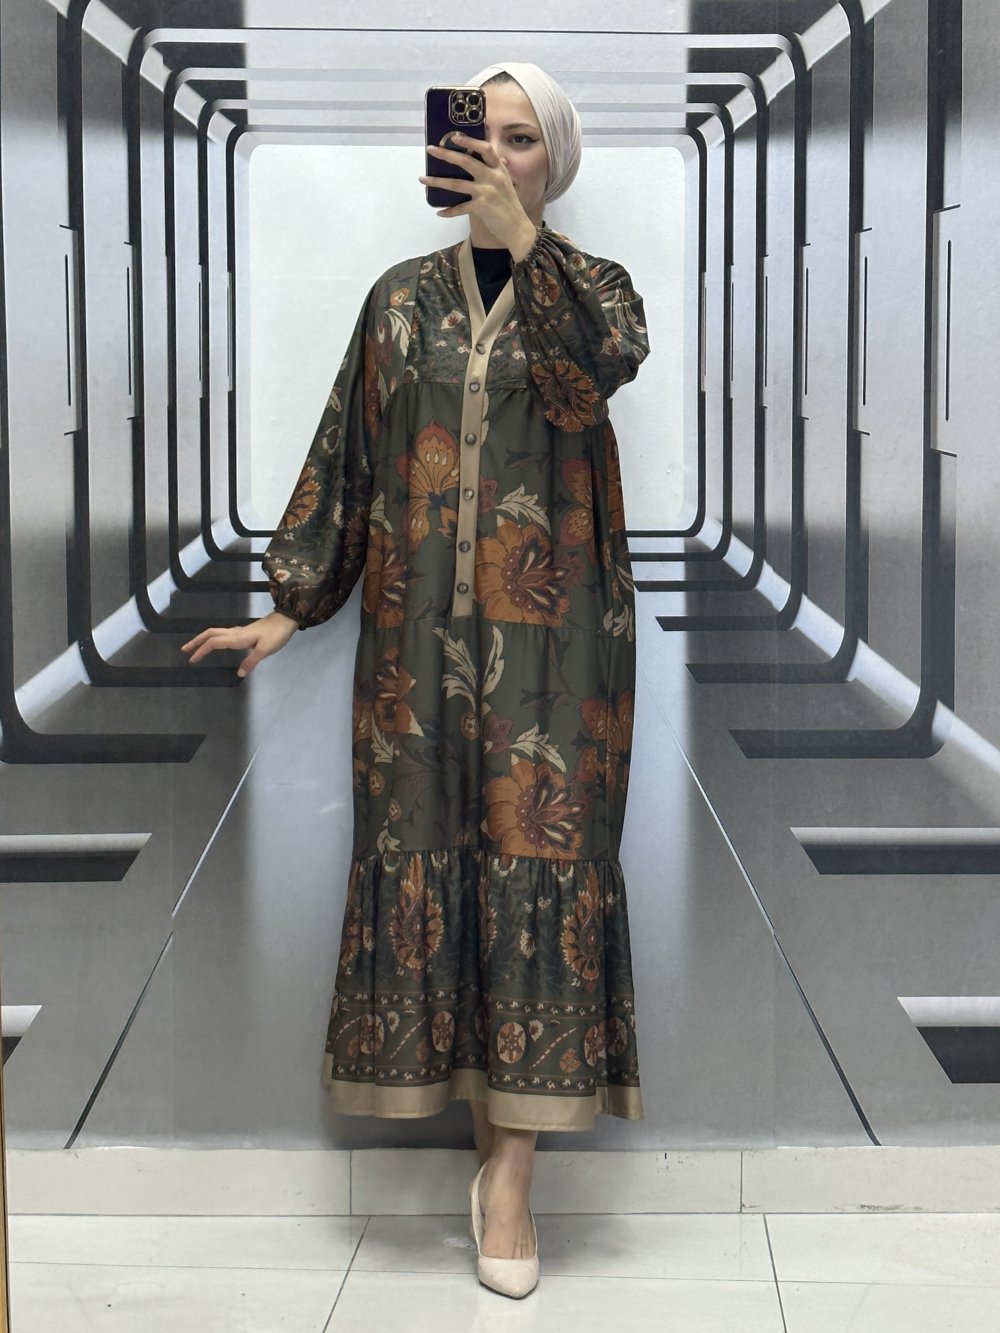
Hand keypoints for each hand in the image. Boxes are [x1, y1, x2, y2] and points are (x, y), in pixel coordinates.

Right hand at [180, 610, 298, 677]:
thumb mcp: (265, 650)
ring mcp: (240, 631)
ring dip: (204, 639)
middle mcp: (236, 633)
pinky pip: (224, 634)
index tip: (192, 659)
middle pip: (211, 634)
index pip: (214, 643)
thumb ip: (252, 661)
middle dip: (197, 642)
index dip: (202, 650)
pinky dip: (215, 638)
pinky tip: (217, 644)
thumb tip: (240, 673)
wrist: (287, 619)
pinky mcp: (245, 632)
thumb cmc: (277, 634)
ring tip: (196, 647)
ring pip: (216, 633)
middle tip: (185, 650)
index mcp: (237, 638)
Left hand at [419, 133, 535, 254]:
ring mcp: (486, 191)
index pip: (485, 148)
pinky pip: (460, 207)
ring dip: (437, 181)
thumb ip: (494, 171)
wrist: (517, 227)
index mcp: (499, 169)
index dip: (469, 140)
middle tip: (431, 150)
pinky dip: (449, 211)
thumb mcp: (506, 183)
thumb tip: (484, 160)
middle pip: (466, 161)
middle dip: (446, 154)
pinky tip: (440, 212)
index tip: (454, 136)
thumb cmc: (510, 205)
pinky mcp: (481, 207)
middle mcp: (492, 177)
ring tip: (423, 179)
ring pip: (456, 184)